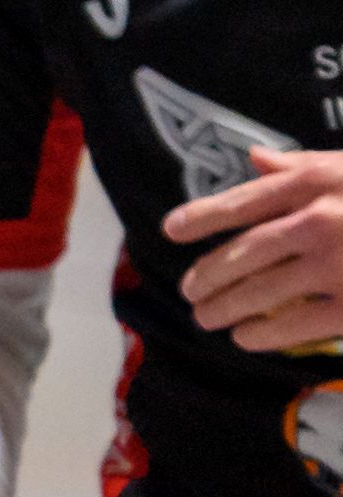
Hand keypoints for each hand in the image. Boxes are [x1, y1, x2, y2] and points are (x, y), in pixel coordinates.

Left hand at [169, 146, 342, 353]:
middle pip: (243, 253)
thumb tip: (253, 158)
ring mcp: (335, 264)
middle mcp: (318, 219)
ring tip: (207, 318)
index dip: (202, 217)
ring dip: (225, 308)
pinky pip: (293, 325)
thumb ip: (303, 164)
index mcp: (317, 181)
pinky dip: (261, 334)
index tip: (171, 231)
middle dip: (209, 275)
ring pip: (259, 293)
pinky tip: (245, 338)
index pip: (244, 201)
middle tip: (190, 290)